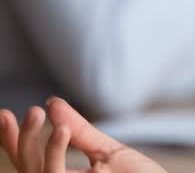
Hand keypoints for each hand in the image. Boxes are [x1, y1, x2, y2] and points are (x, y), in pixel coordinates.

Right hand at [0, 99, 166, 172]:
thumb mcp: (109, 153)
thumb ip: (80, 132)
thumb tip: (52, 103)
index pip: (30, 163)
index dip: (14, 142)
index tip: (4, 114)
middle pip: (26, 168)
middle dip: (21, 140)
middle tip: (29, 111)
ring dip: (35, 143)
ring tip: (40, 114)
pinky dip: (54, 153)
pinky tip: (60, 130)